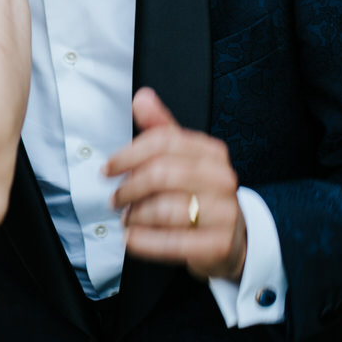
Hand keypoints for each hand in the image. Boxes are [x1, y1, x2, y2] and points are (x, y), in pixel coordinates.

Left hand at [105, 88, 247, 280]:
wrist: (233, 236)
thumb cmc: (201, 194)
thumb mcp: (183, 158)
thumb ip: (161, 129)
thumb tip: (142, 98)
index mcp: (212, 152)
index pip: (163, 142)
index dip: (128, 155)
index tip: (108, 168)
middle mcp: (221, 179)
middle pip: (161, 174)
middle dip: (129, 187)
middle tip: (115, 198)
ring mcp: (224, 212)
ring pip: (165, 209)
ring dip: (136, 215)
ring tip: (128, 218)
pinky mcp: (217, 244)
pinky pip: (172, 241)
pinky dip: (144, 240)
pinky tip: (132, 237)